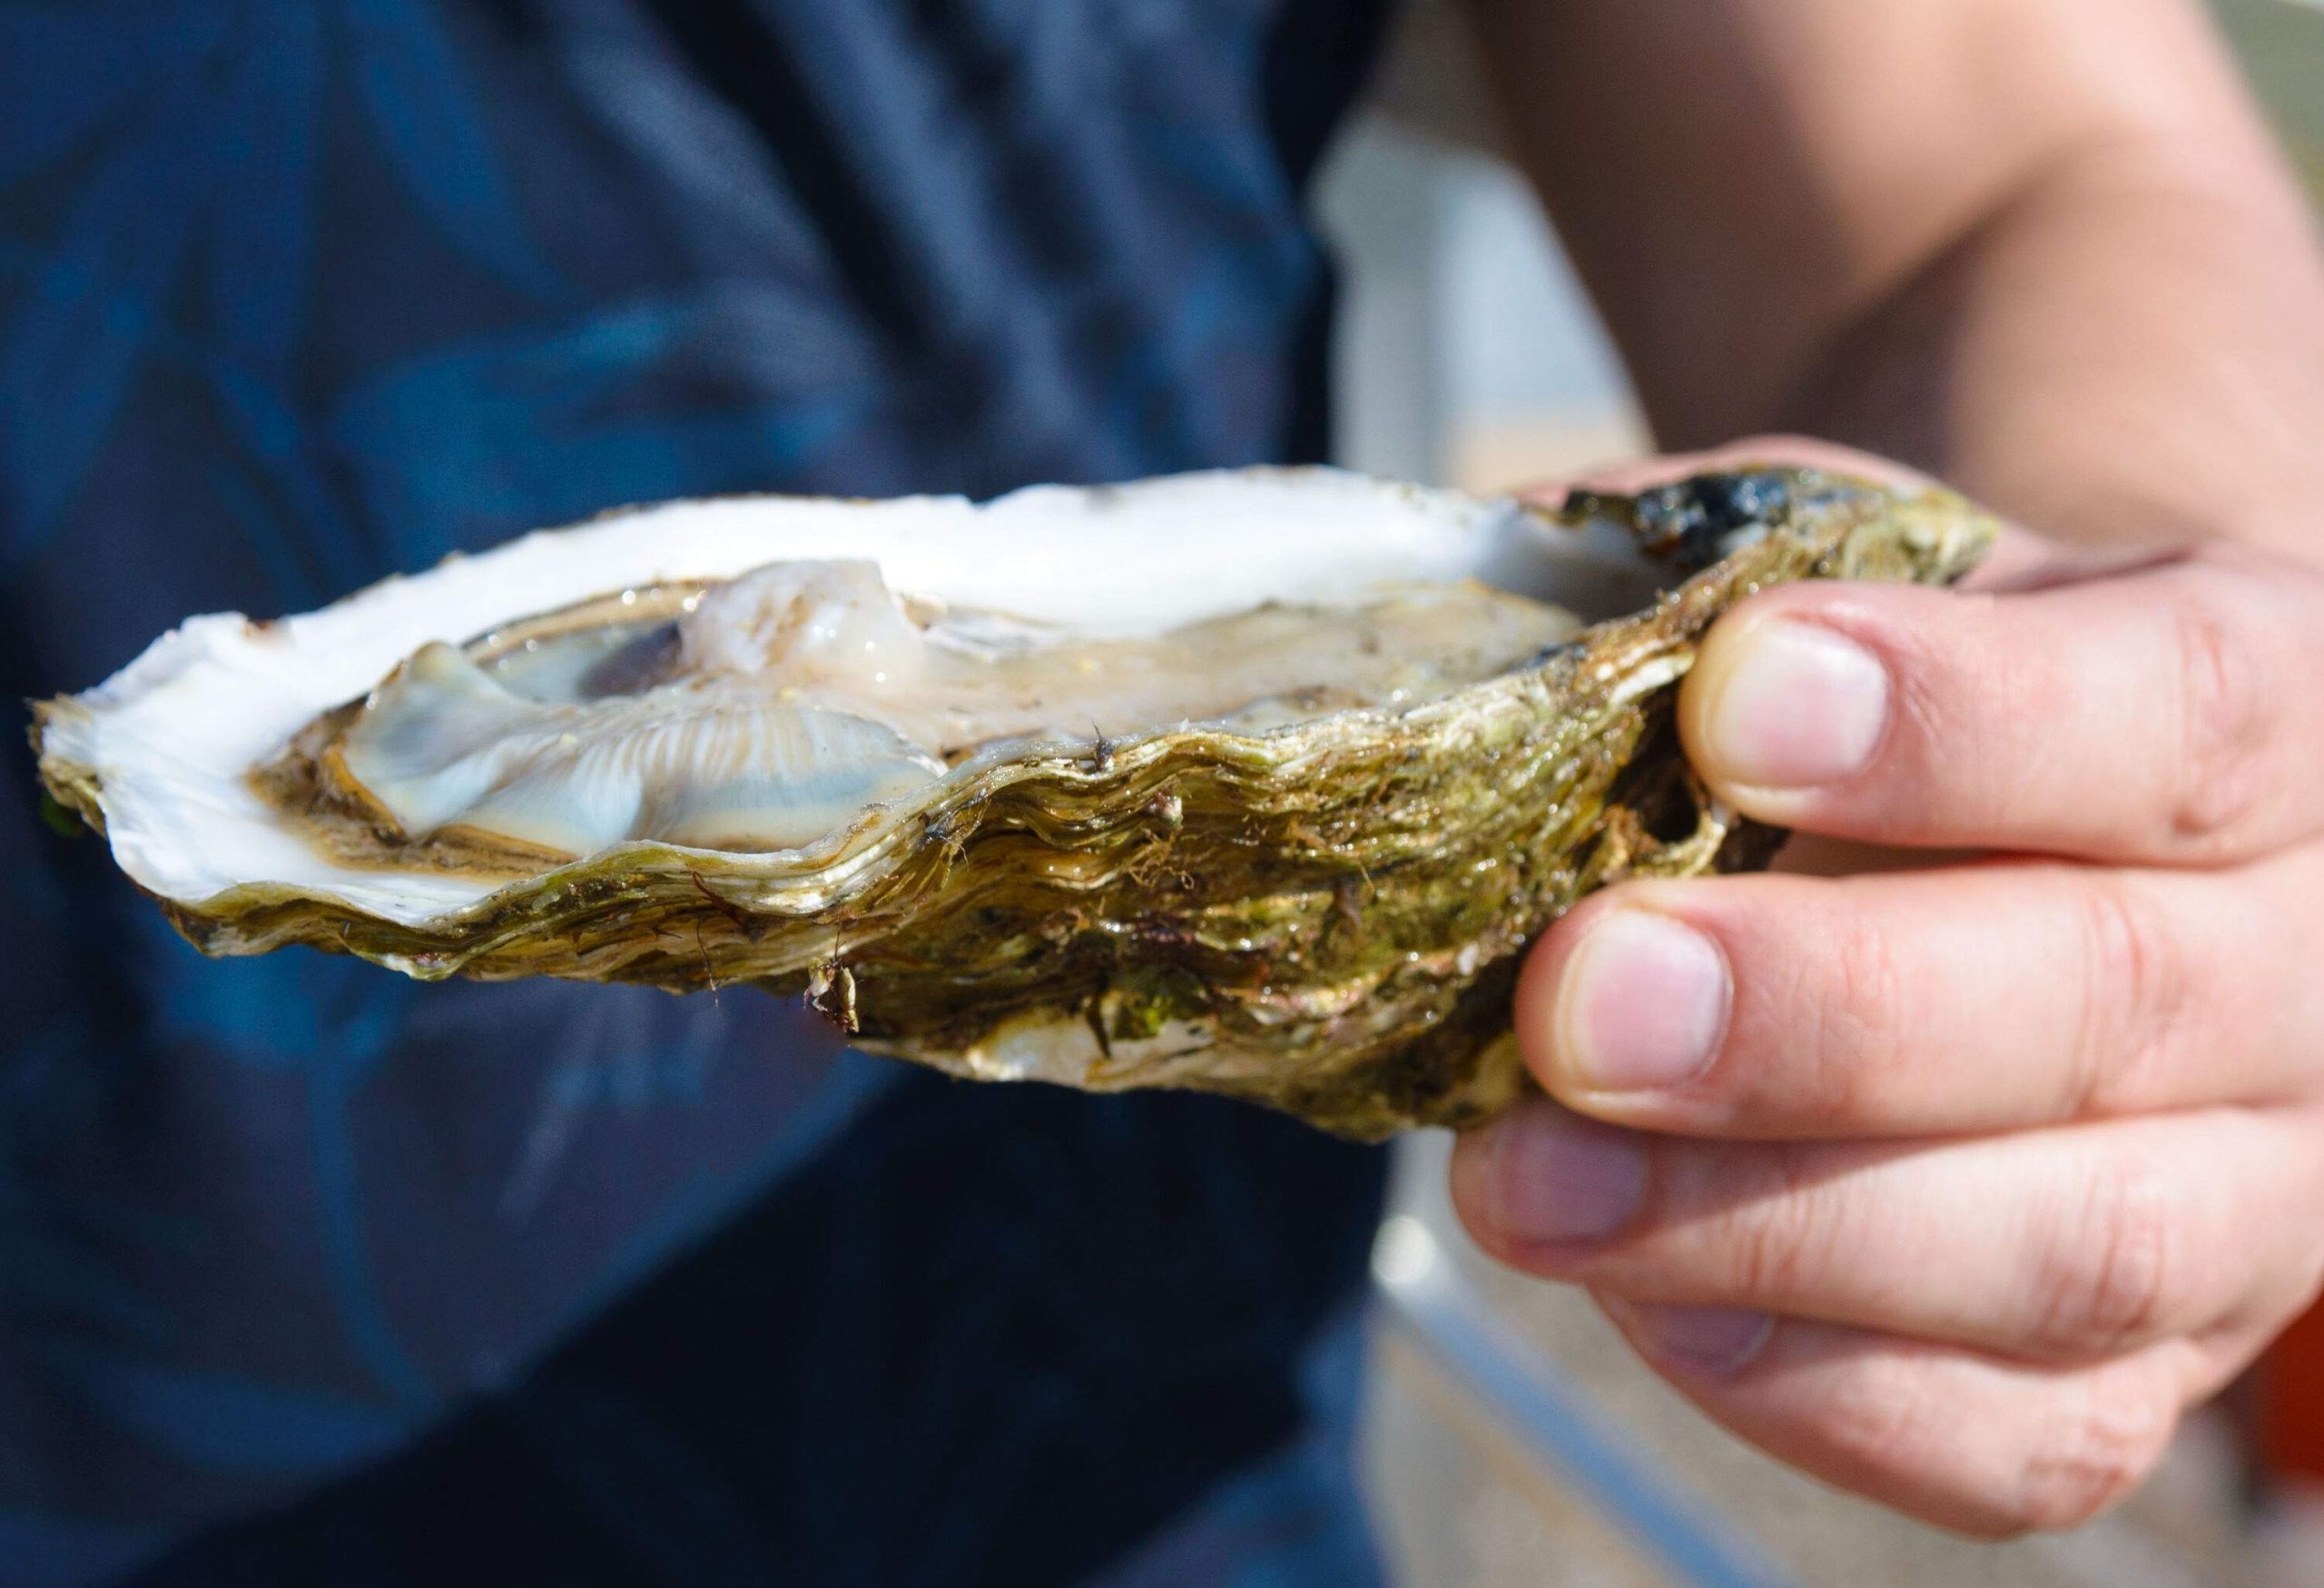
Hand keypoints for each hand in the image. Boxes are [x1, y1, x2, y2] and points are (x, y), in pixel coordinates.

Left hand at [1450, 440, 2323, 1535]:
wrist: (2028, 831)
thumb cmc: (1913, 692)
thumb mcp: (1844, 579)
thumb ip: (1705, 600)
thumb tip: (1471, 671)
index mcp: (2275, 705)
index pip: (2186, 707)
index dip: (1964, 721)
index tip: (1732, 706)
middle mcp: (2306, 966)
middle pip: (2118, 1003)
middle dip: (1818, 1016)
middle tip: (1577, 1001)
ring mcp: (2253, 1198)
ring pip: (2073, 1250)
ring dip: (1766, 1223)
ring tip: (1524, 1181)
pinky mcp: (2138, 1372)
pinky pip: (2010, 1438)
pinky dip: (1803, 1377)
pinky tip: (1632, 1285)